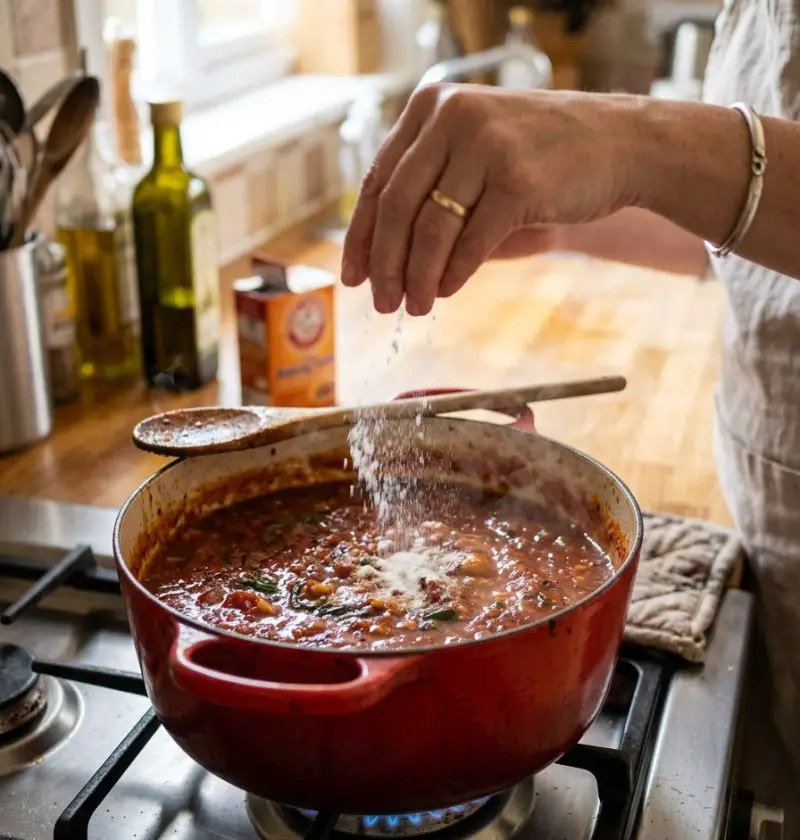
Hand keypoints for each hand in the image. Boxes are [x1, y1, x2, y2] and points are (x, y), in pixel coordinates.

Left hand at [341, 83, 640, 314]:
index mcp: (432, 107)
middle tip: (381, 302)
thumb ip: (432, 195)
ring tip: (412, 306)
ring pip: (430, 229)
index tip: (354, 274)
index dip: (361, 235)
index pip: (379, 180)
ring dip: (417, 278)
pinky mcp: (518, 181)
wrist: (620, 146)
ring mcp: (486, 146)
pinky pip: (471, 243)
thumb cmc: (542, 157)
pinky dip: (454, 274)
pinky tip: (444, 292)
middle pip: (397, 207)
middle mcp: (453, 117)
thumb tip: (382, 260)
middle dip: (385, 264)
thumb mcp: (476, 157)